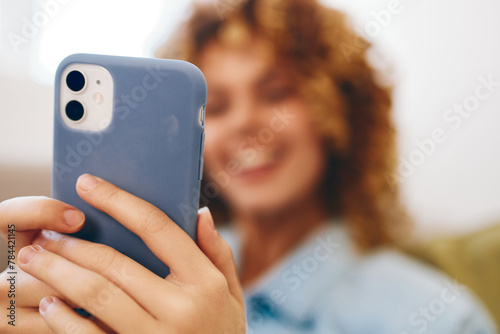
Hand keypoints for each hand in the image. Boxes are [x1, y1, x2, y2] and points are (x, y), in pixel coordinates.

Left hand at [16, 174, 245, 332]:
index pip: (157, 228)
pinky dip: (63, 320)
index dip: (119, 202)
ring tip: (34, 260)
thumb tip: (200, 212)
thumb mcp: (232, 293)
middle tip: (47, 233)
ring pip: (96, 296)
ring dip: (59, 275)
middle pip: (116, 264)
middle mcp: (180, 308)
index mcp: (204, 281)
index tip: (88, 185)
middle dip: (74, 245)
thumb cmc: (224, 332)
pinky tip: (48, 304)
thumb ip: (218, 252)